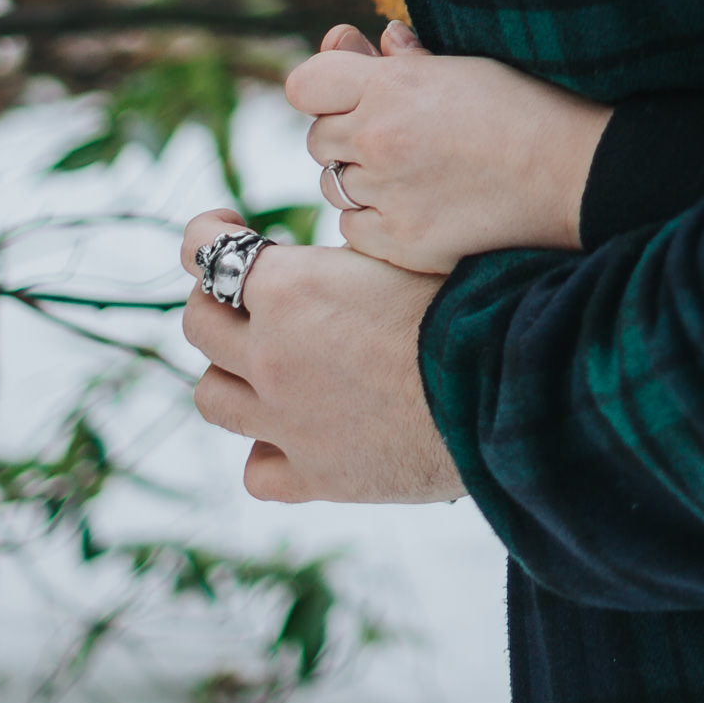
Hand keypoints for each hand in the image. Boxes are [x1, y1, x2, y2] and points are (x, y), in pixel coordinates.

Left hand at [174, 207, 469, 503]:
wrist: (506, 389)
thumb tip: (325, 256)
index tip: (228, 227)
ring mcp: (285, 422)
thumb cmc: (469, 305)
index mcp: (288, 290)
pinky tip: (291, 436)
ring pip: (211, 398)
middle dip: (215, 299)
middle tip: (247, 294)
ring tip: (261, 363)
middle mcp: (270, 356)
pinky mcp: (316, 476)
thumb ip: (342, 258)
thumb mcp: (401, 252)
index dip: (206, 232)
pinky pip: (258, 472)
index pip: (203, 251)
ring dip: (228, 373)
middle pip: (197, 323)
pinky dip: (267, 452)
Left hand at [289, 21, 615, 273]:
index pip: (305, 84)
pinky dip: (374, 221)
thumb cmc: (530, 108)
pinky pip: (353, 230)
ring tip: (415, 174)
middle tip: (398, 138)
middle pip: (317, 139)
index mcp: (391, 84)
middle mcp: (378, 137)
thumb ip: (406, 58)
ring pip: (333, 186)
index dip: (324, 90)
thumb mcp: (467, 67)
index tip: (350, 97)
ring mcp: (387, 194)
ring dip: (360, 180)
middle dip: (347, 137)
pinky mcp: (402, 241)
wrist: (578, 174)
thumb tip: (372, 42)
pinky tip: (418, 208)